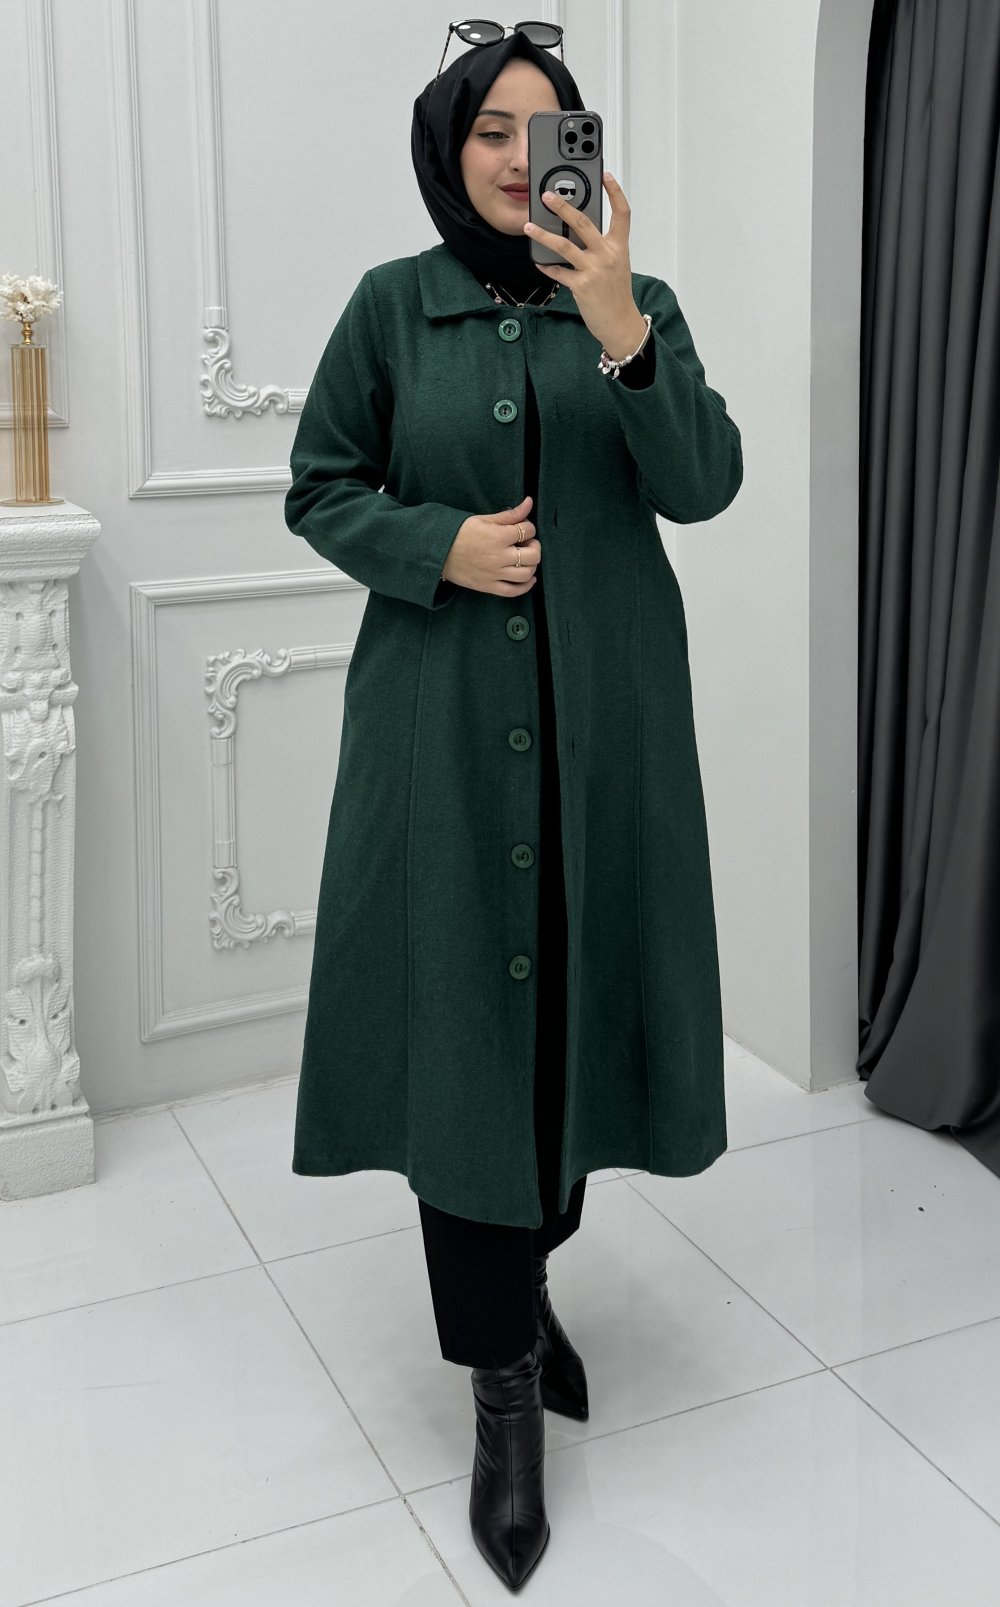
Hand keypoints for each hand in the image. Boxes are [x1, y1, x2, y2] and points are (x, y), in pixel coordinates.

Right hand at [442, 494, 540, 596]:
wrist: (438, 552)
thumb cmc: (460, 533)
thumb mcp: (484, 519)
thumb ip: (510, 514)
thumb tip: (530, 502)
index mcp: (498, 536)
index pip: (528, 530)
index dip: (529, 527)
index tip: (521, 528)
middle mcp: (499, 556)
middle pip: (533, 555)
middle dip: (534, 546)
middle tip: (527, 543)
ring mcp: (494, 574)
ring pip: (527, 574)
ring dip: (532, 565)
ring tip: (525, 559)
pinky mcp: (489, 586)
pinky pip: (514, 591)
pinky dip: (526, 586)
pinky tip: (529, 578)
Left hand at [523, 171, 646, 359]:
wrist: (621, 323)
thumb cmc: (617, 294)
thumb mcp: (617, 265)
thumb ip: (602, 247)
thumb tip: (579, 233)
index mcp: (619, 247)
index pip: (622, 213)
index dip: (615, 192)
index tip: (606, 175)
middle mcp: (607, 255)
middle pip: (584, 222)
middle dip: (563, 207)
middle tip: (546, 196)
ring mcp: (594, 270)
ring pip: (564, 245)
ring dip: (543, 234)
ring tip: (529, 226)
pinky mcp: (581, 286)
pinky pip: (558, 272)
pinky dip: (547, 266)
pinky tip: (538, 262)